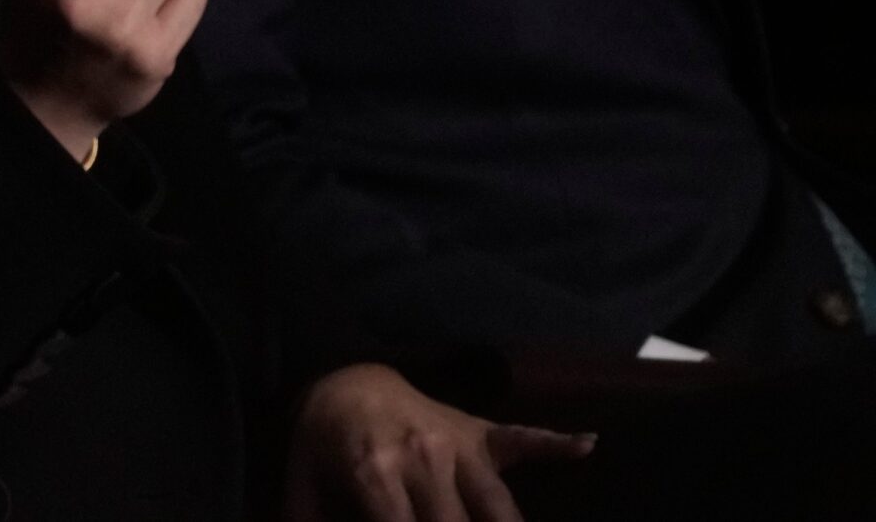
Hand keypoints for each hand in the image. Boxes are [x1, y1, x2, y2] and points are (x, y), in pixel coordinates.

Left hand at [286, 364, 595, 521]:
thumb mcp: (300, 486)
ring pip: (501, 508)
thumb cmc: (322, 442)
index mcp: (376, 472)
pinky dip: (555, 443)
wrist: (342, 377)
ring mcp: (460, 444)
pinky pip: (525, 439)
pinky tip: (585, 445)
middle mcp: (425, 457)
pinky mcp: (483, 434)